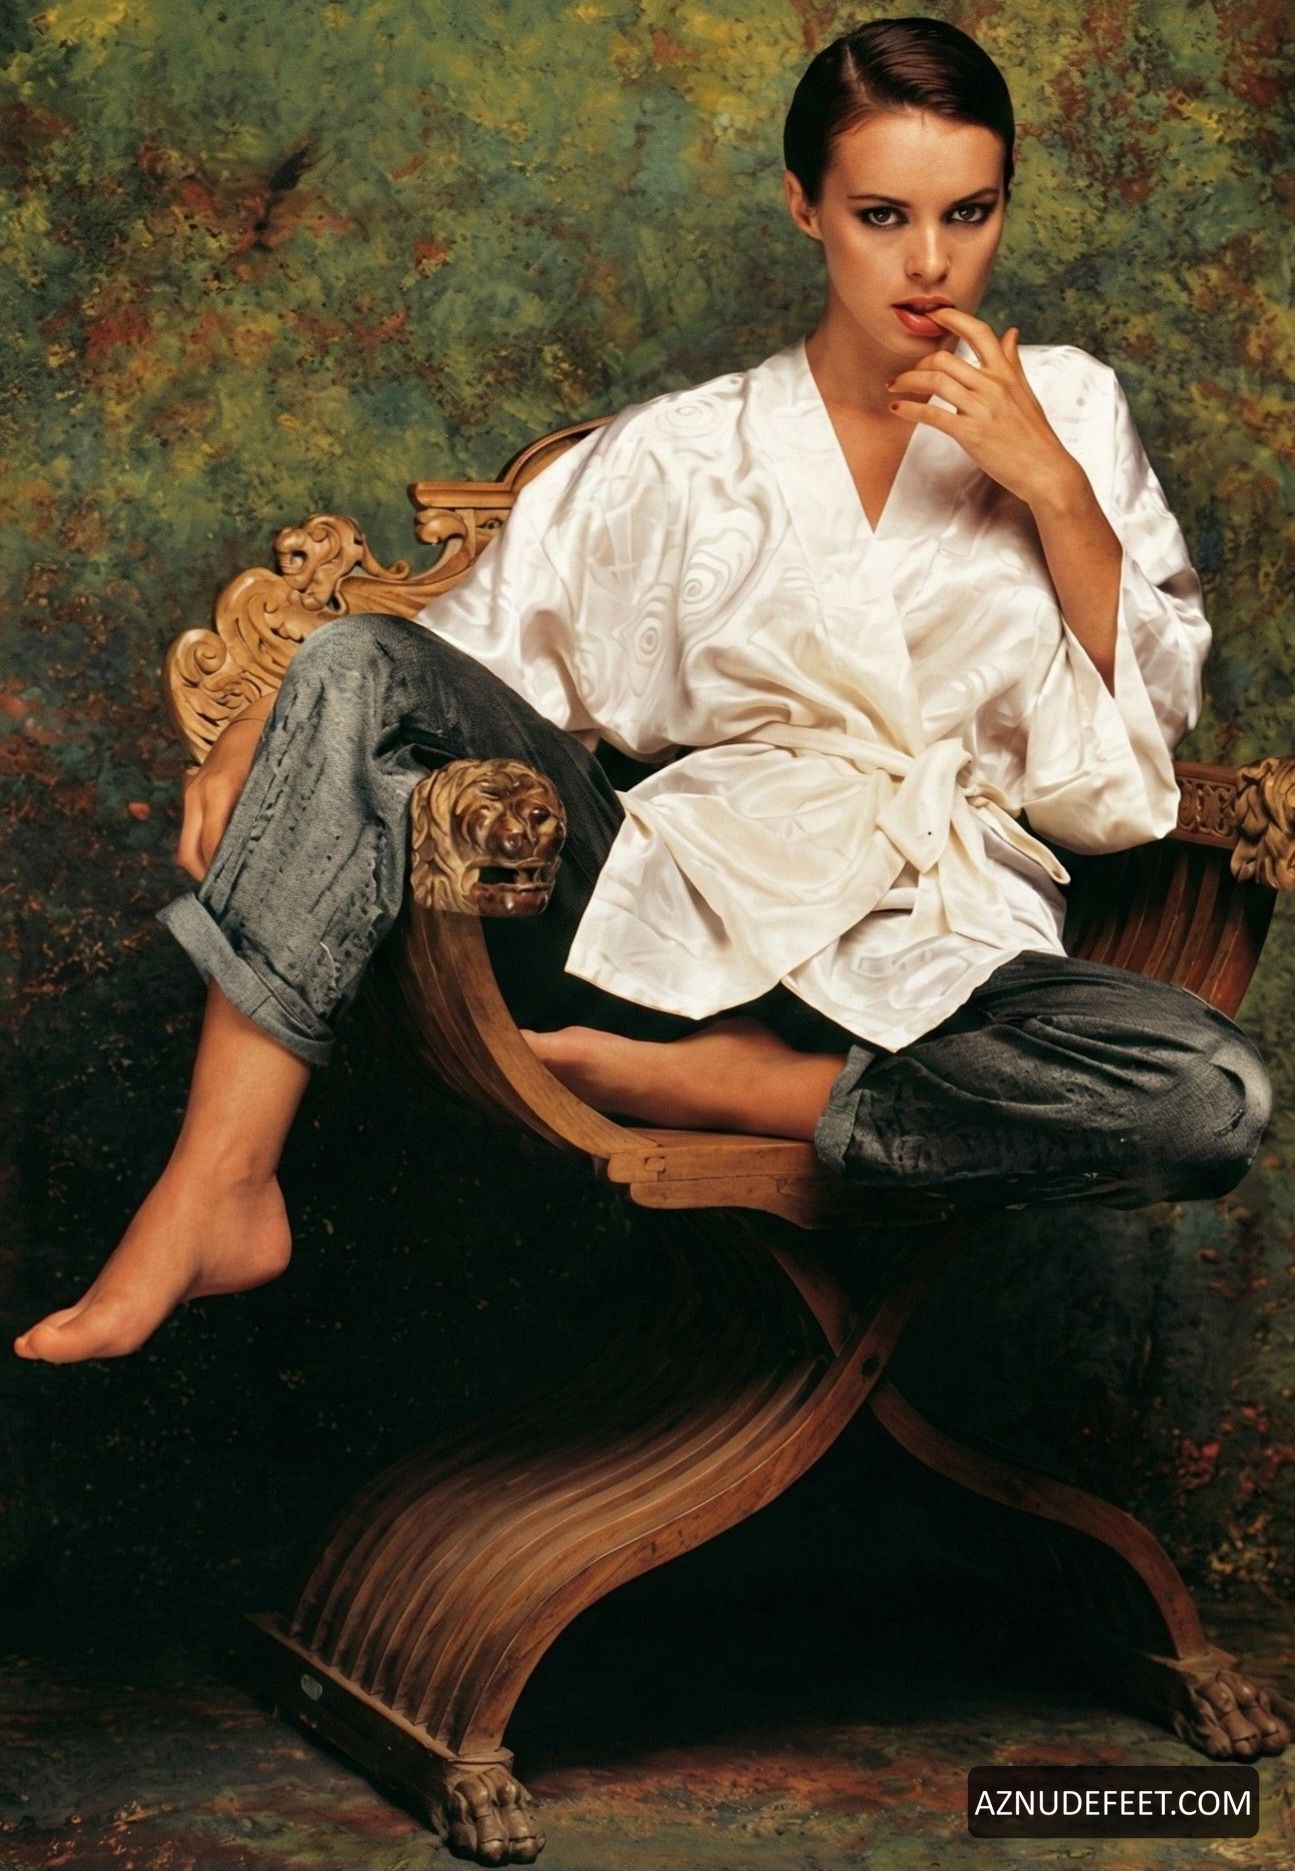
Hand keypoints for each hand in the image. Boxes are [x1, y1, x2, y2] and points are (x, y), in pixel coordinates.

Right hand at [176, 706, 268, 882]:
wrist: (253, 719)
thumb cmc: (271, 751)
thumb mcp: (271, 782)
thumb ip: (262, 814)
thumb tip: (263, 856)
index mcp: (221, 790)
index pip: (212, 844)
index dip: (219, 872)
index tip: (237, 893)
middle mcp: (199, 793)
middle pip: (189, 852)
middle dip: (204, 877)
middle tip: (227, 899)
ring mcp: (192, 791)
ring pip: (186, 844)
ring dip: (201, 865)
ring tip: (226, 884)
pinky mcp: (192, 791)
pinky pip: (191, 830)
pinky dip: (202, 848)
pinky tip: (222, 861)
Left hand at [886, 309, 1083, 509]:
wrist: (1045, 469)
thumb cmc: (1034, 433)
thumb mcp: (1025, 391)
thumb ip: (1012, 361)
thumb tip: (1011, 332)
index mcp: (1006, 373)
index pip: (979, 332)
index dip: (953, 318)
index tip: (933, 315)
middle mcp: (993, 385)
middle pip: (945, 359)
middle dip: (918, 363)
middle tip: (906, 372)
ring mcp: (982, 408)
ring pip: (935, 381)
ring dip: (907, 382)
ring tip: (894, 386)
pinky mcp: (971, 433)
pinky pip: (933, 415)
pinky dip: (910, 409)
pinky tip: (897, 407)